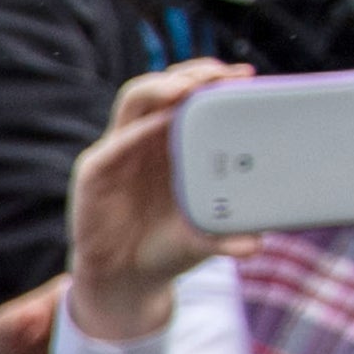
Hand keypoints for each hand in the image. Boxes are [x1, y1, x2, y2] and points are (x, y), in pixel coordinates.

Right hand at [62, 59, 246, 341]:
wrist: (128, 280)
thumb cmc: (170, 248)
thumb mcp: (207, 237)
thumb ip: (229, 234)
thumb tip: (257, 243)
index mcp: (177, 143)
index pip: (193, 96)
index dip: (216, 81)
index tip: (247, 77)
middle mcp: (147, 138)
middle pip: (166, 86)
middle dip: (194, 73)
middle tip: (223, 75)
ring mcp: (119, 151)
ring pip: (137, 99)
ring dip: (162, 88)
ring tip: (189, 89)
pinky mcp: (96, 171)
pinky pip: (116, 141)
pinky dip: (137, 130)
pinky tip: (160, 124)